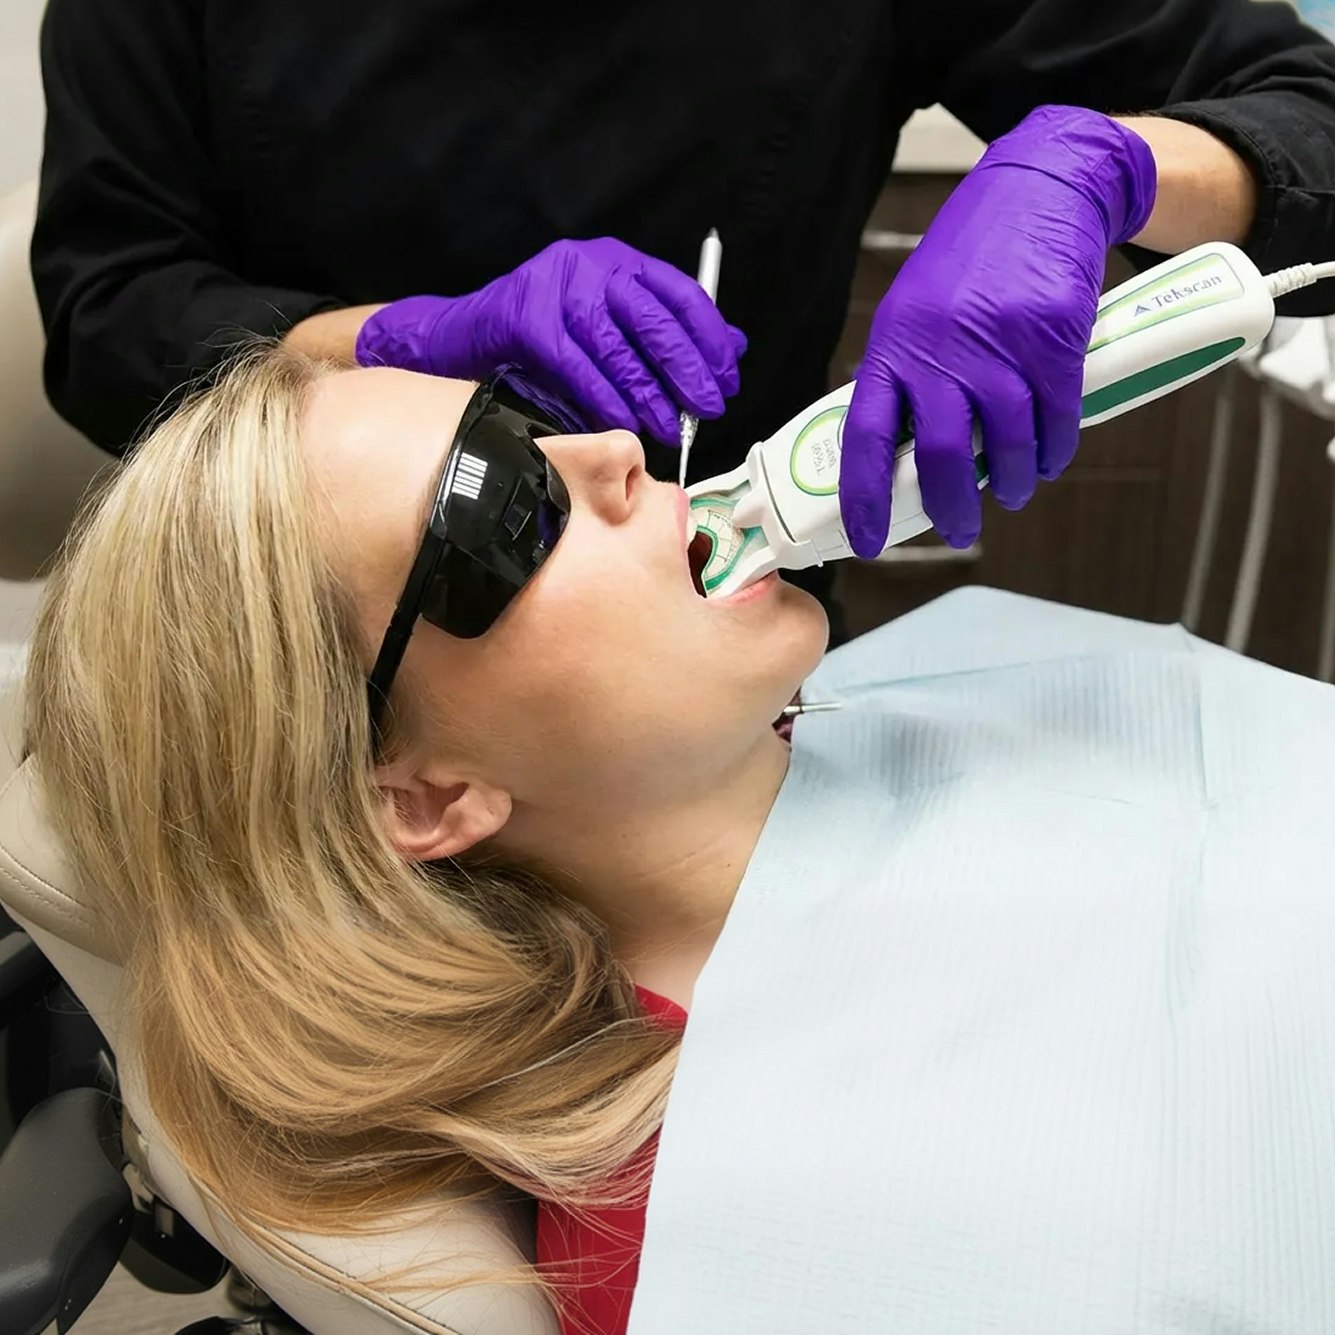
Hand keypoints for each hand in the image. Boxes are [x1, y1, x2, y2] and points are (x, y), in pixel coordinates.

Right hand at [355, 238, 746, 444]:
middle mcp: (590, 265)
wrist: (466, 335)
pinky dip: (605, 400)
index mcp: (618, 261)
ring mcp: (557, 289)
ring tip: (668, 427)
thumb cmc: (543, 337)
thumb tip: (732, 349)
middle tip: (706, 408)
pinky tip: (623, 422)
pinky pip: (579, 368)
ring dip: (649, 395)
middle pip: (655, 321)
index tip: (727, 378)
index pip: (681, 294)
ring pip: (618, 349)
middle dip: (687, 371)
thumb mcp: (611, 328)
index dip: (710, 340)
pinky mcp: (529, 320)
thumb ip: (668, 334)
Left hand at [840, 105, 1156, 552]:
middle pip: (939, 456)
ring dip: (1008, 484)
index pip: (866, 437)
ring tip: (1009, 491)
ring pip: (1004, 445)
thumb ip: (907, 375)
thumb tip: (898, 451)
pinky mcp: (1053, 337)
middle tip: (958, 530)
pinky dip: (1052, 452)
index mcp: (894, 346)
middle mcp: (941, 349)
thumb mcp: (915, 311)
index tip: (867, 540)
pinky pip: (1054, 419)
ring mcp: (999, 344)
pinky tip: (1046, 459)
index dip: (863, 498)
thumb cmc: (971, 258)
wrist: (1040, 185)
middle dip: (949, 509)